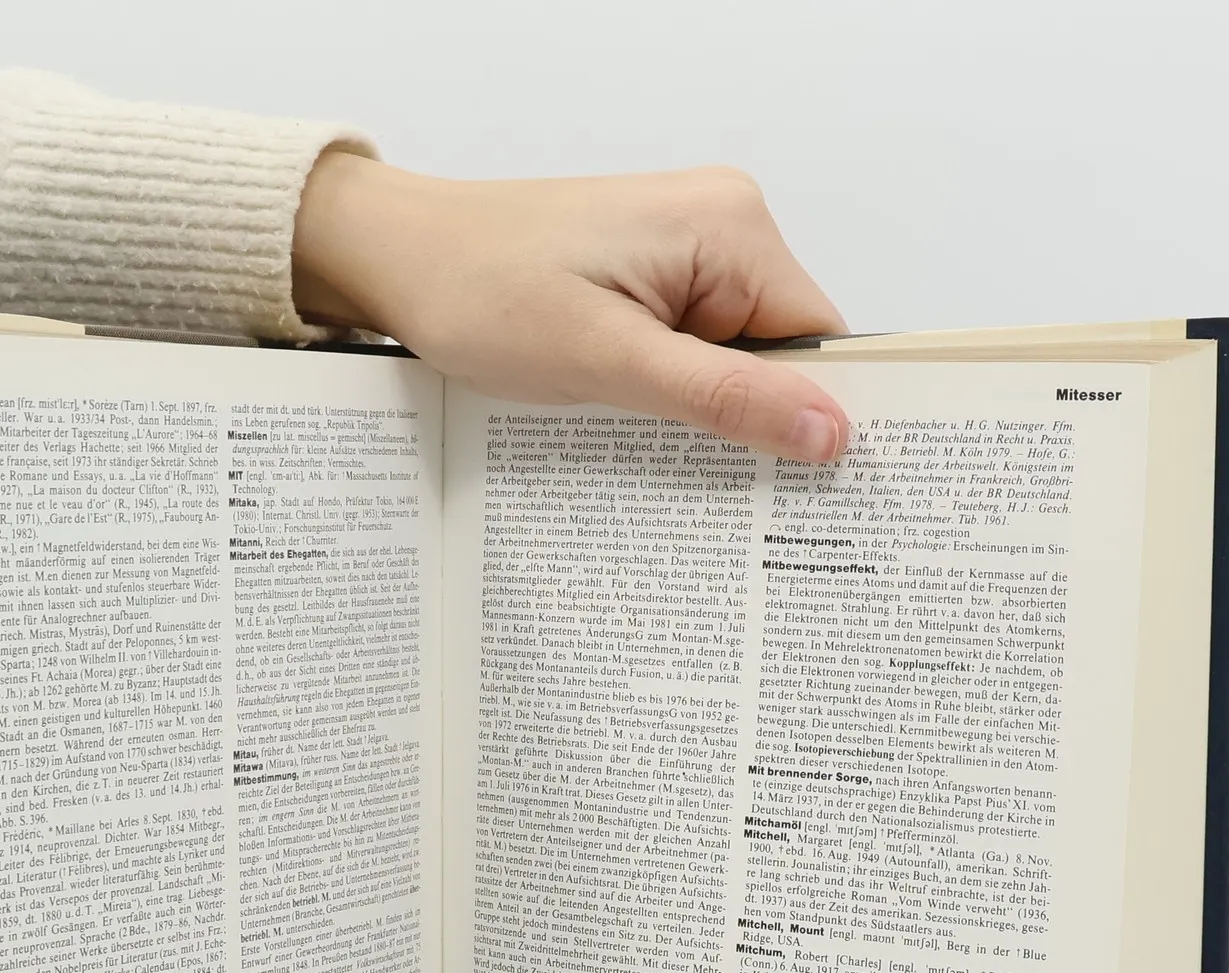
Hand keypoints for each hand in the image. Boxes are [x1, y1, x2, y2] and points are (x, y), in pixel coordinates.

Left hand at [292, 154, 849, 462]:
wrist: (401, 262)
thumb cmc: (483, 293)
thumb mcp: (610, 362)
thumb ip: (724, 396)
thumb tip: (827, 431)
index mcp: (731, 226)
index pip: (820, 339)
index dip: (815, 415)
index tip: (804, 491)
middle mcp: (723, 223)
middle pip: (782, 351)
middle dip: (753, 419)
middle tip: (723, 493)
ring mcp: (686, 249)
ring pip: (736, 358)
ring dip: (706, 411)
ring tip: (656, 446)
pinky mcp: (651, 276)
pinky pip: (693, 348)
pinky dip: (674, 393)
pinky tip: (638, 422)